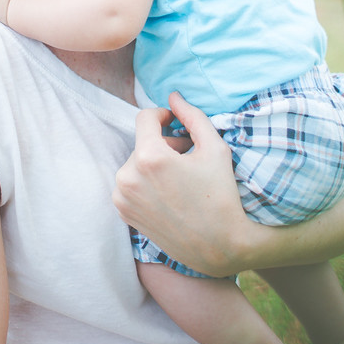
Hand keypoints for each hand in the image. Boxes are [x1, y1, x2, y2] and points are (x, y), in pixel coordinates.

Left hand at [113, 92, 244, 276]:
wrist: (219, 247)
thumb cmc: (221, 195)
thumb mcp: (215, 148)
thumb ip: (192, 116)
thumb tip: (173, 97)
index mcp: (149, 157)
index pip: (145, 118)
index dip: (162, 115)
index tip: (176, 122)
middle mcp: (128, 176)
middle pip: (142, 143)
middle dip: (164, 145)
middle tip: (189, 158)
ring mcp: (122, 196)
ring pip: (135, 163)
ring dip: (155, 164)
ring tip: (181, 178)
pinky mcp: (122, 212)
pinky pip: (131, 183)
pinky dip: (146, 183)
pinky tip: (170, 194)